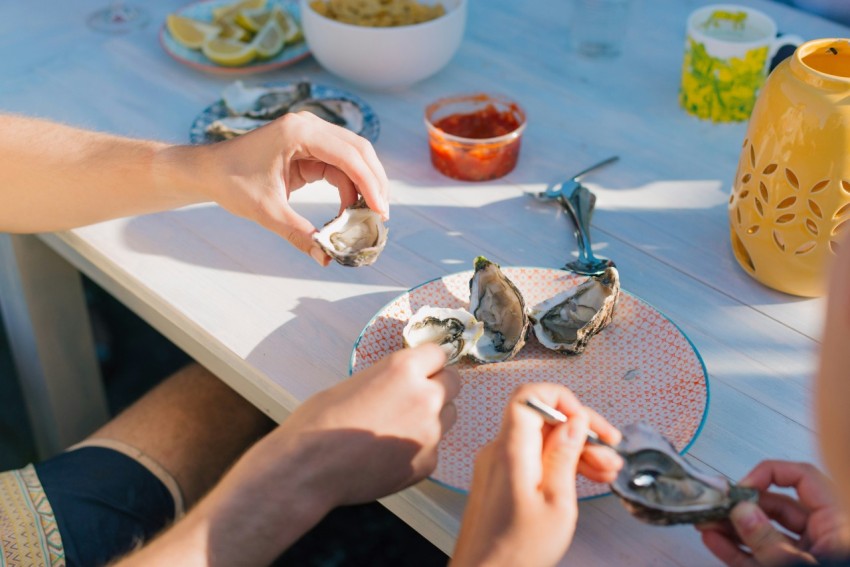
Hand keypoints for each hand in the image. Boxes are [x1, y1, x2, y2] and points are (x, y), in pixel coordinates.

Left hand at [206, 111, 388, 264]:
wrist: (207, 170)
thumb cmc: (230, 183)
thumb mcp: (266, 211)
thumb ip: (298, 234)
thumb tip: (325, 258)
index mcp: (298, 132)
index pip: (348, 155)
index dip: (369, 184)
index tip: (380, 211)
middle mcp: (309, 126)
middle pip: (359, 150)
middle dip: (374, 183)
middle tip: (381, 215)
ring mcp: (311, 134)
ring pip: (353, 157)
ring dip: (364, 185)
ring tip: (368, 216)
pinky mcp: (309, 146)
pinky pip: (339, 164)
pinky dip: (349, 186)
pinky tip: (349, 209)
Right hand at [268, 343, 460, 506]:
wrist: (309, 468)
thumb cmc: (320, 422)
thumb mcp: (355, 382)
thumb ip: (390, 379)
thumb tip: (405, 383)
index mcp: (404, 369)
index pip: (438, 354)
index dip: (428, 362)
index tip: (422, 369)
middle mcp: (425, 397)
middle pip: (453, 383)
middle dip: (437, 386)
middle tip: (413, 397)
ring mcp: (431, 433)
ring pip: (448, 416)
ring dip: (432, 417)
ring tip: (398, 427)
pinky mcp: (428, 463)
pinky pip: (433, 447)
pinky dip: (417, 448)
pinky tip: (389, 453)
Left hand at [450, 383, 622, 566]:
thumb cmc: (517, 552)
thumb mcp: (557, 503)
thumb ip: (565, 456)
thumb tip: (575, 420)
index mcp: (511, 451)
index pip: (529, 396)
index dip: (561, 398)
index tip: (587, 419)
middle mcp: (498, 451)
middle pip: (541, 418)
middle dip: (579, 430)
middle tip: (610, 451)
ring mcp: (497, 464)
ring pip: (540, 439)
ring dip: (575, 449)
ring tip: (607, 471)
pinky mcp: (500, 479)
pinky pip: (532, 457)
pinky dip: (558, 462)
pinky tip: (586, 477)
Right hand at [698, 460, 849, 565]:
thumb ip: (769, 541)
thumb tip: (742, 511)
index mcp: (837, 523)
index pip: (802, 479)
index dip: (770, 475)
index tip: (743, 487)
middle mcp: (821, 536)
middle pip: (777, 506)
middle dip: (742, 505)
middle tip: (714, 505)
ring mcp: (804, 556)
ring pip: (765, 532)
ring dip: (733, 527)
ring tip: (705, 523)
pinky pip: (760, 557)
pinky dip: (737, 550)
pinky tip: (713, 542)